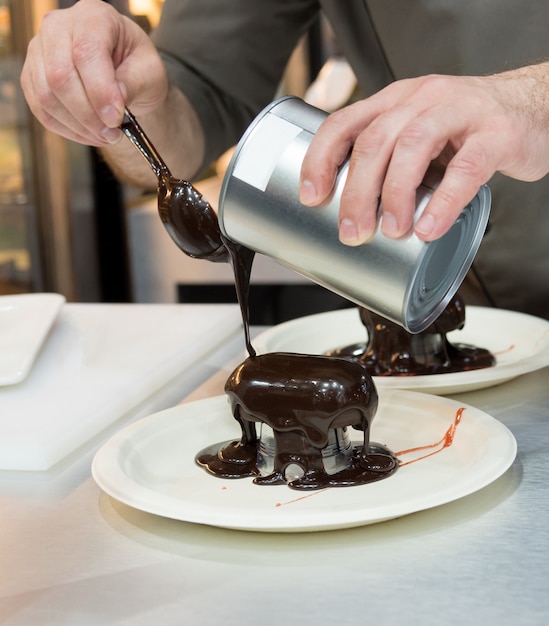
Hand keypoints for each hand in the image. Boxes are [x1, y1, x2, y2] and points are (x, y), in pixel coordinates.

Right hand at [20, 0, 166, 147]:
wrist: (124, 71)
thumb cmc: (137, 66)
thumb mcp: (150, 72)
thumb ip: (134, 84)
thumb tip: (112, 106)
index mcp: (93, 17)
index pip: (86, 52)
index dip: (100, 91)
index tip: (116, 118)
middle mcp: (58, 27)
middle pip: (59, 76)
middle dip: (88, 114)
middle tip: (113, 133)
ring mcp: (39, 51)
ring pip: (46, 96)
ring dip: (78, 125)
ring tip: (105, 135)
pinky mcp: (32, 77)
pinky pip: (41, 110)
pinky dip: (66, 129)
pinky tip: (89, 134)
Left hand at [299, 65, 548, 242]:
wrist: (532, 108)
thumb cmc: (466, 132)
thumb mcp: (418, 137)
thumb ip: (390, 164)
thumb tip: (353, 216)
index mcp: (395, 102)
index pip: (344, 122)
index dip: (321, 159)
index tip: (311, 196)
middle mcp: (421, 99)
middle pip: (375, 141)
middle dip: (357, 192)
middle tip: (352, 232)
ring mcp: (460, 111)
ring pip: (413, 147)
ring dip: (395, 195)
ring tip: (392, 231)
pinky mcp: (496, 134)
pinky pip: (466, 168)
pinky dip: (444, 202)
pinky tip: (429, 228)